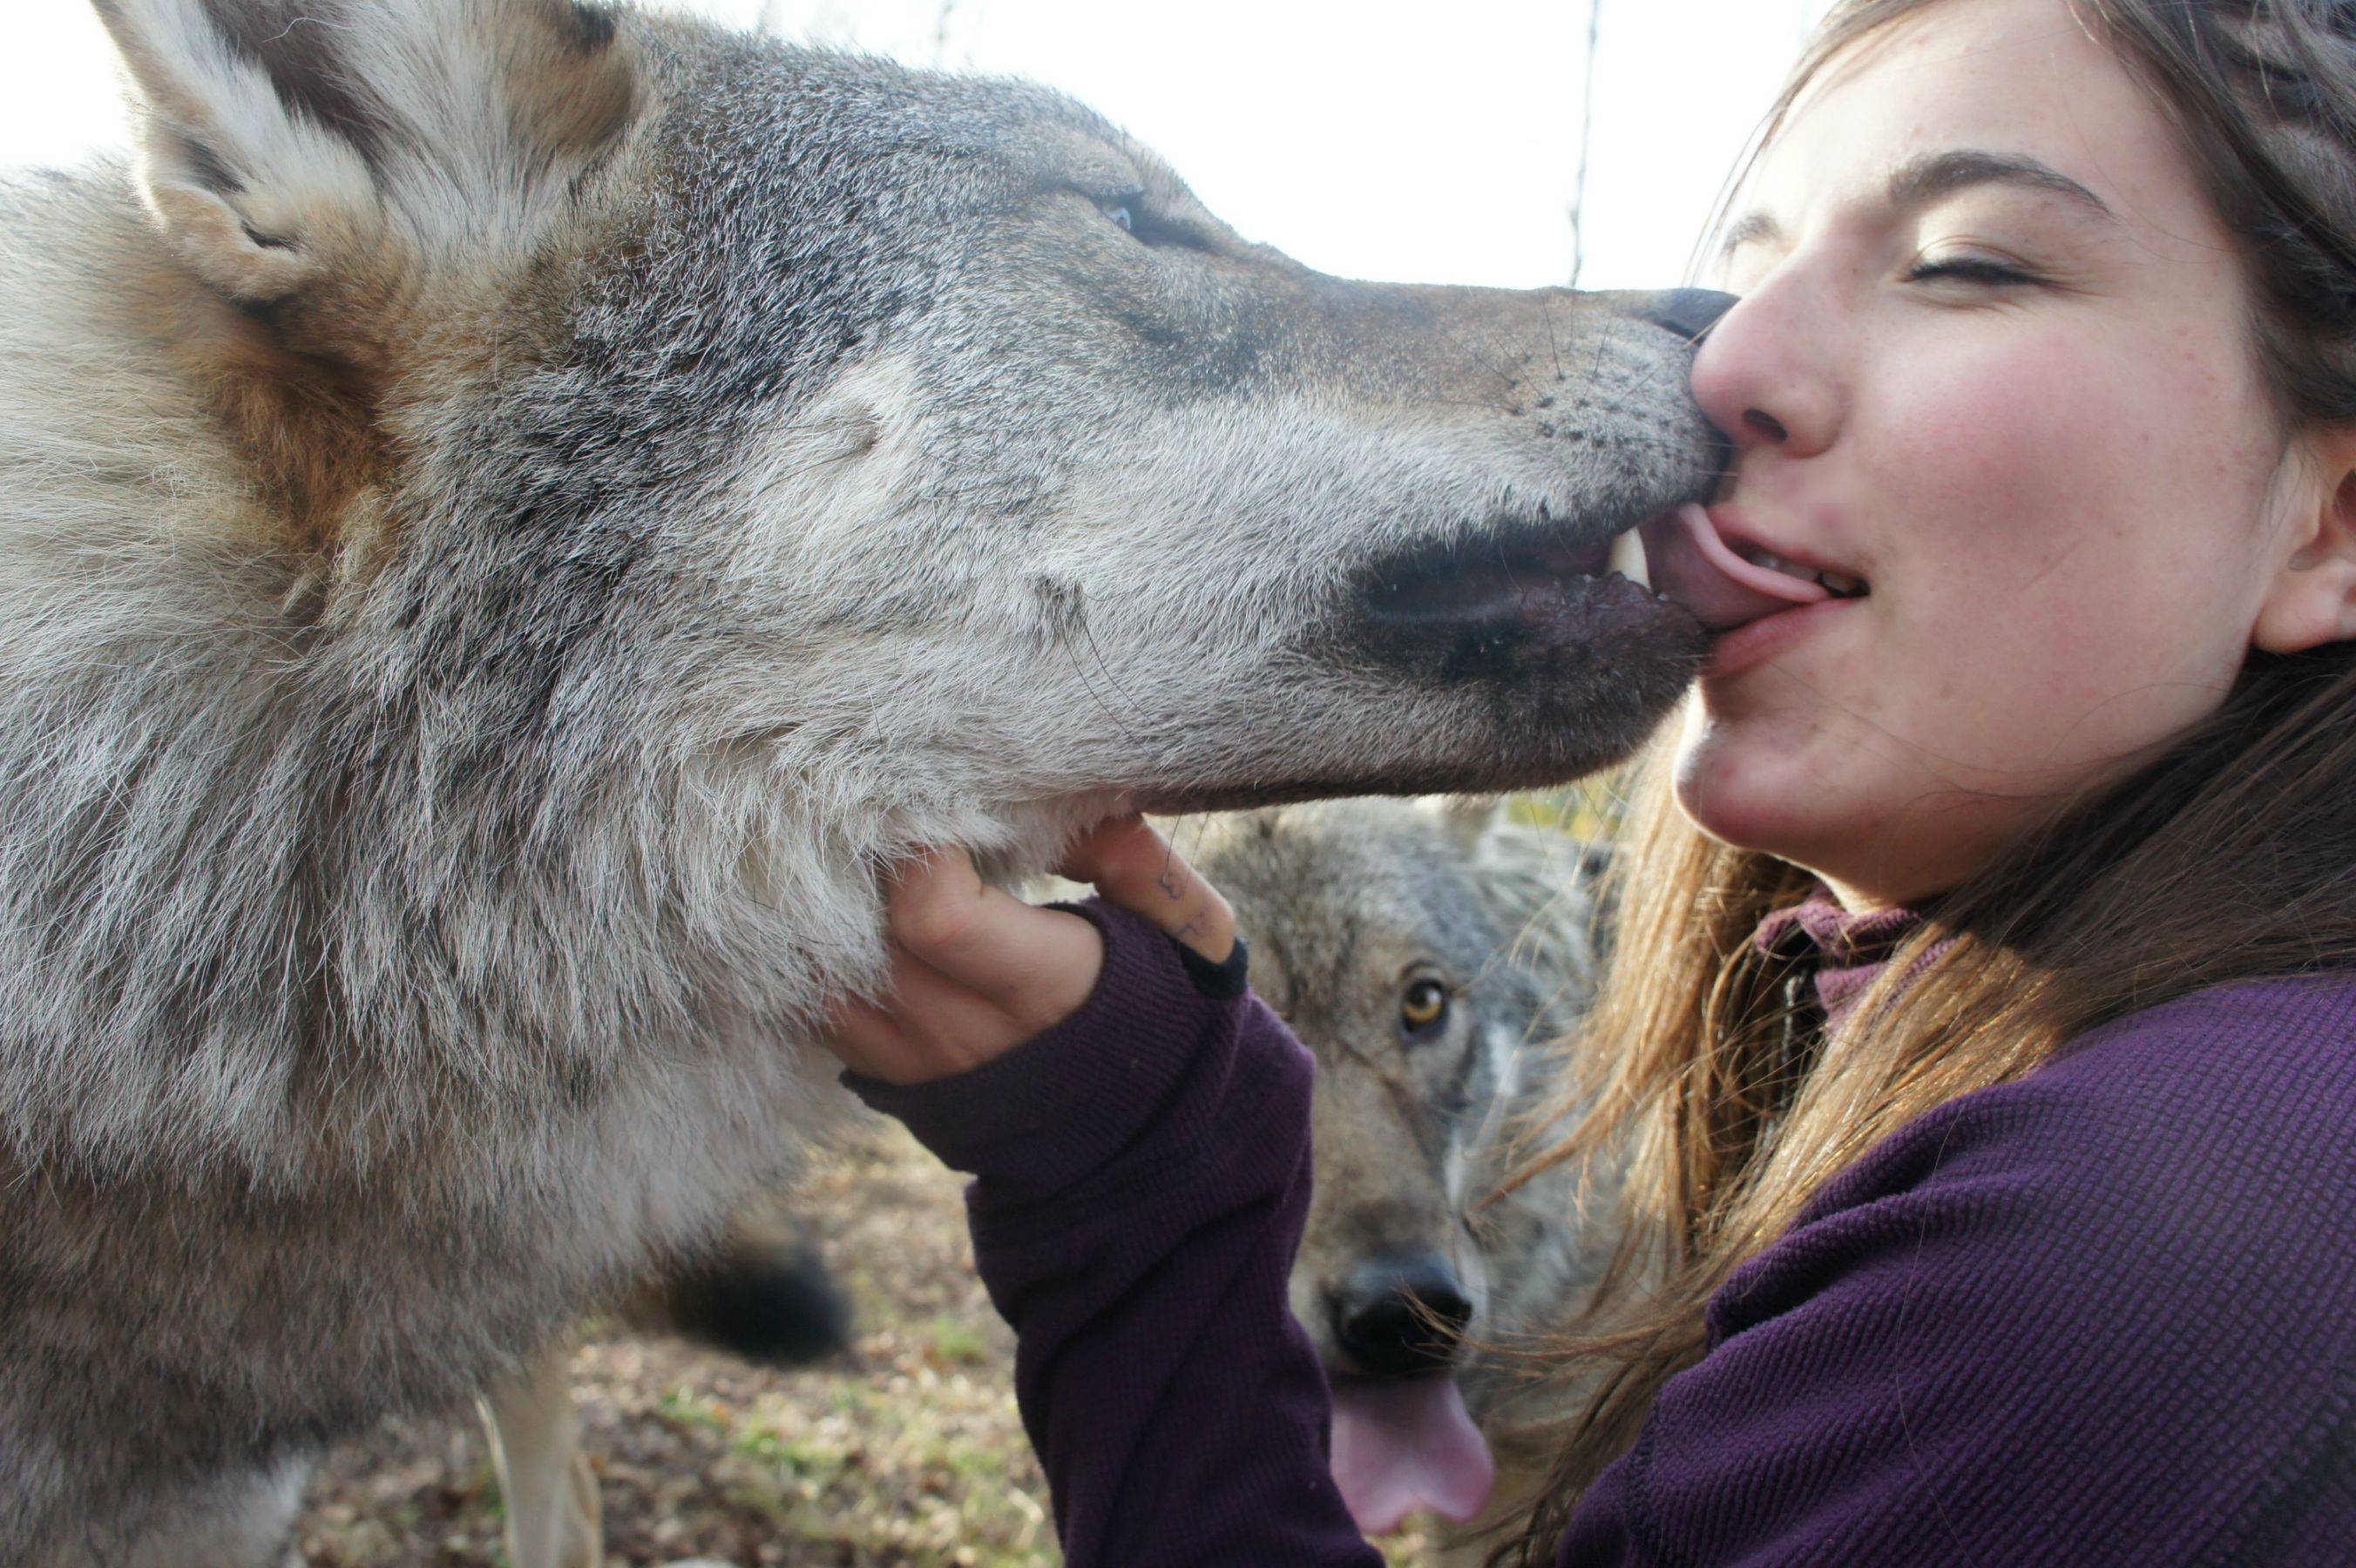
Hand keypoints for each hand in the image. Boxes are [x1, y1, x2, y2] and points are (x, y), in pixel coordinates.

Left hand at [824, 815, 1236, 1085]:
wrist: (1130, 1123)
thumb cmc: (1150, 998)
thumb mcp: (1171, 929)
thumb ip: (1132, 857)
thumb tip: (1075, 790)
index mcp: (1041, 987)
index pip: (933, 914)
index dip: (922, 849)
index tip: (942, 810)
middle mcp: (964, 1033)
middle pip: (862, 934)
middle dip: (864, 865)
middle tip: (885, 820)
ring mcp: (912, 1063)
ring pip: (821, 974)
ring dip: (828, 914)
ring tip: (861, 868)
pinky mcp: (878, 1074)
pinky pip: (815, 1007)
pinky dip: (820, 958)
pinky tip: (847, 921)